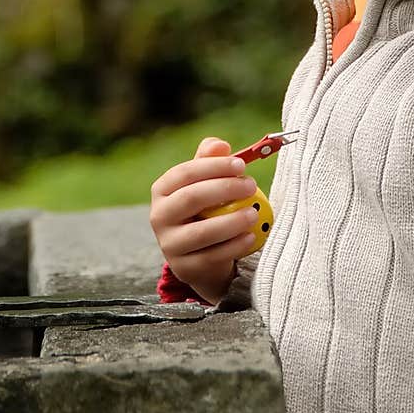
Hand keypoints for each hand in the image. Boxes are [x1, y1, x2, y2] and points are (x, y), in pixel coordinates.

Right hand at [149, 136, 261, 304]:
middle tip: (251, 185)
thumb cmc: (204, 210)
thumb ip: (210, 161)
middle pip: (191, 198)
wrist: (199, 256)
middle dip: (224, 189)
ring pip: (202, 232)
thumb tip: (220, 145)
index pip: (185, 173)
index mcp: (162, 190)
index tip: (241, 164)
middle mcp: (159, 216)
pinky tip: (251, 236)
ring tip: (254, 213)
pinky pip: (213, 256)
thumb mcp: (204, 184)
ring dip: (232, 221)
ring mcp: (170, 244)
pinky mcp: (185, 267)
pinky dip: (235, 246)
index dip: (214, 166)